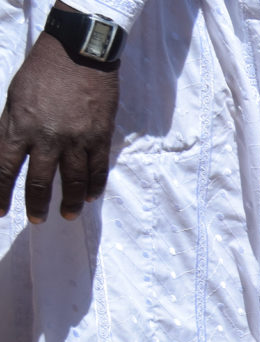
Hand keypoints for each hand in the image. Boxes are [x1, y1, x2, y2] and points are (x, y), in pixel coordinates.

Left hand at [0, 31, 118, 221]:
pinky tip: (91, 196)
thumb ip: (10, 129)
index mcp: (19, 127)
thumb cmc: (41, 73)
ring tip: (69, 214)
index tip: (0, 211)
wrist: (78, 54)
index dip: (0, 193)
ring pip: (73, 181)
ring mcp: (76, 139)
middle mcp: (47, 137)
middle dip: (36, 205)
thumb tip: (4, 157)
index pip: (4, 169)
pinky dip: (94, 186)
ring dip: (71, 202)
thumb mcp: (14, 99)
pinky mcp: (99, 136)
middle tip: (36, 219)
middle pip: (40, 182)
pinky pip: (97, 169)